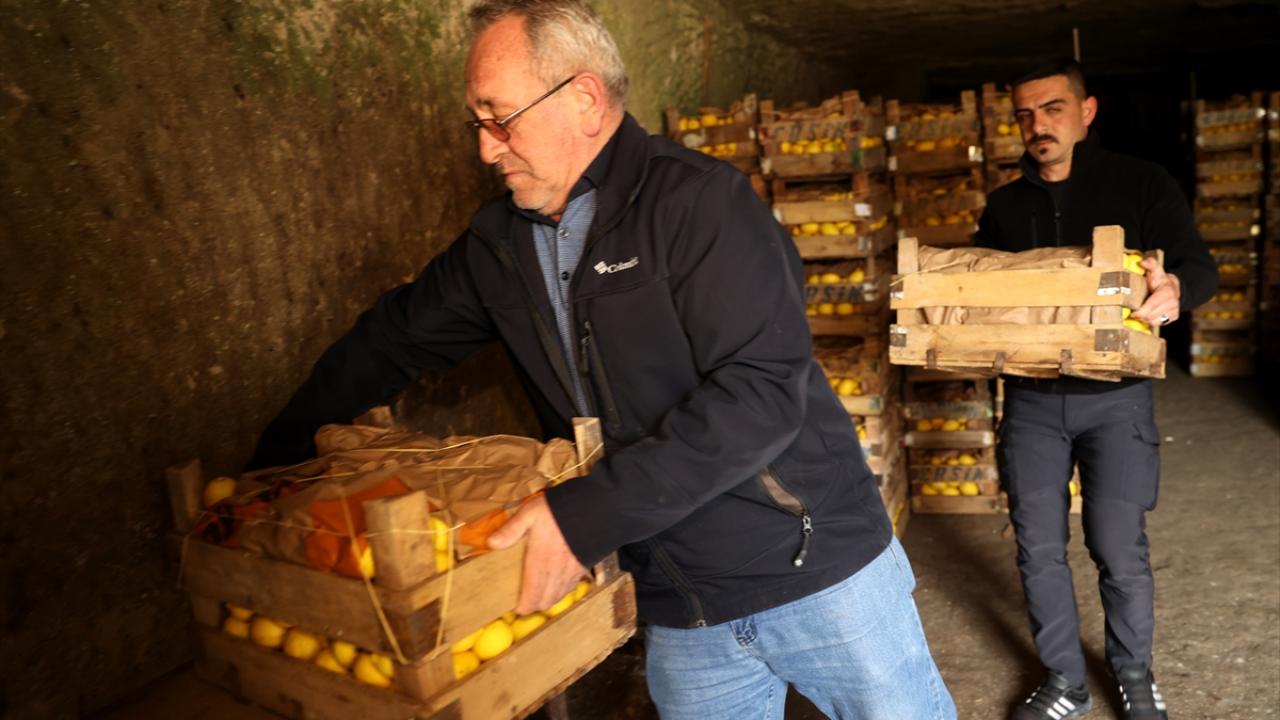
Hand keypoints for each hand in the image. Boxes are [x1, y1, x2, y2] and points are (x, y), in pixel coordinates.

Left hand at [487, 494, 586, 614]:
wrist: (595, 508)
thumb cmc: (558, 511)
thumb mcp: (529, 514)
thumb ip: (510, 530)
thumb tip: (491, 544)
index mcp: (540, 562)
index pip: (531, 596)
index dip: (523, 607)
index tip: (516, 607)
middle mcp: (556, 572)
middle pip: (545, 602)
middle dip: (534, 605)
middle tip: (525, 600)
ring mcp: (571, 571)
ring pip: (559, 597)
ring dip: (549, 599)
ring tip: (540, 593)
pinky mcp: (583, 567)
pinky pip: (571, 587)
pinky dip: (562, 590)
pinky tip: (558, 582)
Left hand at [1131, 257, 1180, 326]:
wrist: (1174, 288)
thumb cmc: (1160, 280)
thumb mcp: (1156, 271)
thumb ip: (1150, 264)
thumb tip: (1142, 262)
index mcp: (1167, 292)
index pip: (1151, 306)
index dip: (1140, 312)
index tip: (1132, 312)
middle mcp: (1173, 303)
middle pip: (1151, 316)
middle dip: (1140, 315)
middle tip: (1133, 312)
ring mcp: (1174, 311)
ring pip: (1154, 322)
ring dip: (1145, 319)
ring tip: (1140, 313)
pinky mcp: (1173, 318)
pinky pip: (1159, 324)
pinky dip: (1151, 322)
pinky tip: (1147, 316)